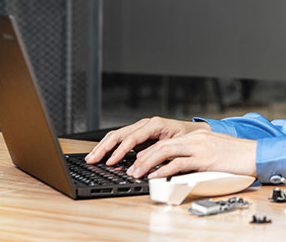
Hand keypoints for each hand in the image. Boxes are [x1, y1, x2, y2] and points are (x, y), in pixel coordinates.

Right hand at [85, 116, 209, 165]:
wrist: (194, 133)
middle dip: (104, 147)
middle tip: (92, 159)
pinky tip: (101, 155)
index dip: (120, 151)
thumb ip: (159, 152)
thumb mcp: (177, 145)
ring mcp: (140, 128)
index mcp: (155, 124)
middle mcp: (145, 124)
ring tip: (91, 158)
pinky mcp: (139, 135)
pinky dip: (109, 146)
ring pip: (116, 135)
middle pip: (119, 134)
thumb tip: (141, 162)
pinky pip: (120, 139)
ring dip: (102, 146)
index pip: (132, 137)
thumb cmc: (188, 138)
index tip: (111, 161)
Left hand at [127, 130, 257, 178]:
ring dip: (147, 163)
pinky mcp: (205, 159)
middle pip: (161, 144)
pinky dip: (163, 170)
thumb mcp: (215, 150)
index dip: (148, 151)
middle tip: (131, 169)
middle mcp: (197, 138)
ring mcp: (200, 147)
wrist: (257, 153)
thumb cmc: (239, 155)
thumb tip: (179, 166)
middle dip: (142, 157)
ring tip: (137, 173)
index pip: (167, 141)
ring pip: (165, 151)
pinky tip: (155, 176)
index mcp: (198, 136)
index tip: (137, 161)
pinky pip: (179, 163)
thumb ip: (198, 154)